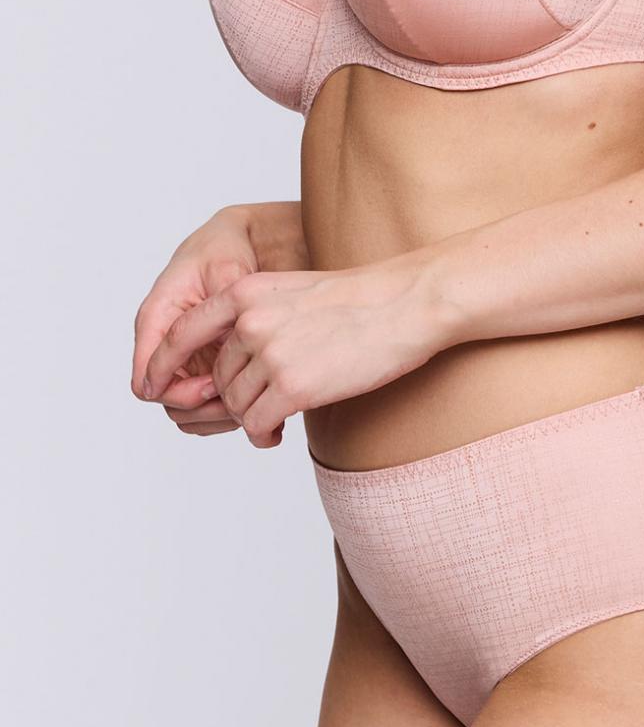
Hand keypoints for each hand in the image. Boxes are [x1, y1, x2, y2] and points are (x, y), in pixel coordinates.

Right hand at [131, 205, 301, 448]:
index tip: (214, 385)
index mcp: (157, 319)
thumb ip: (221, 314)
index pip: (146, 379)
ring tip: (250, 403)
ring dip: (214, 415)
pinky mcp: (204, 361)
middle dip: (200, 409)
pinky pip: (205, 401)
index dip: (178, 393)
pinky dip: (225, 409)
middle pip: (166, 401)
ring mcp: (184, 355)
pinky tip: (255, 400)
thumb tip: (225, 358)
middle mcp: (165, 343)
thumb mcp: (226, 271)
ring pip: (185, 409)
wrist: (241, 239)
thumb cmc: (225, 248)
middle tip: (238, 401)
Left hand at [140, 259, 445, 449]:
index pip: (182, 331)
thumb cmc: (360, 300)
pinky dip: (262, 435)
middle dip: (233, 396)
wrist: (407, 304)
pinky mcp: (292, 388)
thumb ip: (254, 315)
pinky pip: (255, 425)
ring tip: (273, 418)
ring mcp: (270, 355)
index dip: (162, 363)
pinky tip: (278, 433)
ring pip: (233, 403)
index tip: (153, 387)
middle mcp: (250, 321)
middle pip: (216, 376)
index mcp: (246, 292)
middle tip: (261, 404)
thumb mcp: (292, 291)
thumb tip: (230, 358)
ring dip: (251, 416)